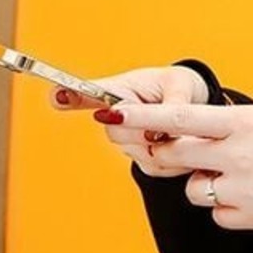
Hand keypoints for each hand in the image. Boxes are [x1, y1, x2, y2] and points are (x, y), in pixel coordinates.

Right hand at [48, 65, 210, 179]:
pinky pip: (158, 168)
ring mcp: (129, 143)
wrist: (195, 105)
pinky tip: (182, 144)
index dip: (71, 96)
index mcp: (120, 91)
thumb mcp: (181, 85)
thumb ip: (172, 105)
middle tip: (163, 120)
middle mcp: (116, 118)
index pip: (88, 93)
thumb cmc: (180, 88)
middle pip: (116, 132)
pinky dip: (177, 159)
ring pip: (140, 153)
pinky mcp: (146, 163)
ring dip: (165, 144)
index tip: (57, 96)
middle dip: (144, 129)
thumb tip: (160, 131)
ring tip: (180, 130)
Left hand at [98, 101, 252, 228]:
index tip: (113, 111)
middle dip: (167, 153)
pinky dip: (227, 207)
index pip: (180, 117)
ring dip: (203, 183)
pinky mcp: (248, 216)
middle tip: (175, 151)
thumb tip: (193, 127)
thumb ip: (230, 123)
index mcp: (242, 123)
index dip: (143, 115)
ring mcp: (241, 188)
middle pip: (176, 153)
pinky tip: (251, 198)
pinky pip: (217, 213)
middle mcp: (237, 154)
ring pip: (193, 188)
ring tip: (236, 178)